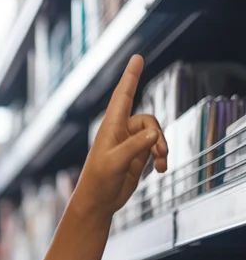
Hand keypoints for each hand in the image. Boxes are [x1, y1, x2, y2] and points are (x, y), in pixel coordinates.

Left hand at [75, 54, 167, 220]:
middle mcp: (122, 131)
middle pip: (149, 120)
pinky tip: (161, 170)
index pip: (123, 96)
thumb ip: (135, 146)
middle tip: (160, 151)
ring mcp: (131, 144)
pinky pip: (157, 149)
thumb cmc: (98, 181)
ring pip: (155, 135)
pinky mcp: (138, 157)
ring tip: (161, 162)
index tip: (137, 57)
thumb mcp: (115, 162)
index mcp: (111, 127)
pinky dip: (162, 158)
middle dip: (158, 134)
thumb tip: (155, 134)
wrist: (98, 203)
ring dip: (162, 147)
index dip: (130, 76)